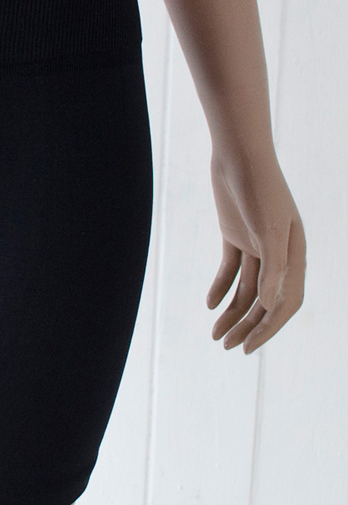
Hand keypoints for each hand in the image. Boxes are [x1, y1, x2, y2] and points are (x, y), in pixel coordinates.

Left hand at [205, 147, 304, 353]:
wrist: (239, 156)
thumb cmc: (259, 189)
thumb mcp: (267, 230)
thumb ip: (273, 268)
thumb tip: (270, 307)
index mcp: (295, 255)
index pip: (286, 303)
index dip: (269, 328)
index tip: (248, 348)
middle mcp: (279, 252)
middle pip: (265, 301)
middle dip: (247, 326)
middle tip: (226, 347)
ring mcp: (257, 244)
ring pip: (246, 289)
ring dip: (231, 312)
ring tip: (215, 335)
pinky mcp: (236, 235)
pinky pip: (230, 270)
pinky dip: (220, 288)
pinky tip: (209, 304)